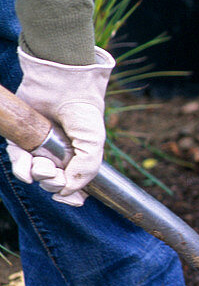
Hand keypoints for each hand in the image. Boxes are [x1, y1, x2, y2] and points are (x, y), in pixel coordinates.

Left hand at [6, 47, 114, 205]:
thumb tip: (64, 192)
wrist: (62, 86)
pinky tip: (27, 167)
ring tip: (42, 166)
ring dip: (37, 176)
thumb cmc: (83, 113)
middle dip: (53, 183)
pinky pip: (17, 161)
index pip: (75, 186)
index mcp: (79, 158)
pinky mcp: (21, 139)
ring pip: (33, 175)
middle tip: (54, 173)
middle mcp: (60, 156)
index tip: (72, 199)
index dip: (72, 196)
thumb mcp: (93, 144)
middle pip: (52, 183)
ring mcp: (40, 148)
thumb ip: (85, 171)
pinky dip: (21, 168)